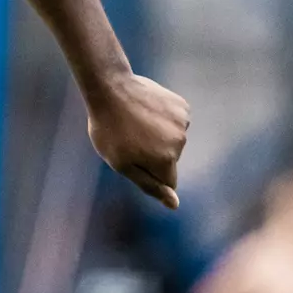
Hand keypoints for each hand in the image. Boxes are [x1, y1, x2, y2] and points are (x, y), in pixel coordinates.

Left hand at [86, 73, 189, 209]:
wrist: (111, 88)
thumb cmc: (110, 129)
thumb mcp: (121, 164)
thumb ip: (150, 185)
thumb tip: (175, 204)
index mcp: (165, 161)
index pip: (167, 181)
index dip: (148, 173)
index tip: (133, 159)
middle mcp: (180, 143)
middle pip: (170, 159)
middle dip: (153, 153)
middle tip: (129, 137)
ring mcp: (183, 122)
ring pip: (172, 139)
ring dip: (158, 134)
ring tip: (135, 121)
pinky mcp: (182, 106)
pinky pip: (175, 120)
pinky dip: (163, 117)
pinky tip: (145, 108)